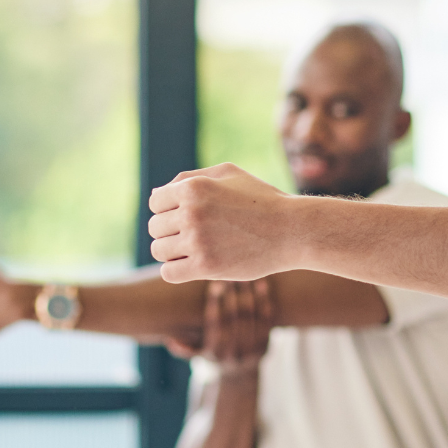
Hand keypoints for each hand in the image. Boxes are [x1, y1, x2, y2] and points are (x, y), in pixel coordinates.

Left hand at [147, 165, 299, 282]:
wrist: (292, 230)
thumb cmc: (261, 200)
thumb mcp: (228, 174)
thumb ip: (190, 178)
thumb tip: (157, 194)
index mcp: (194, 188)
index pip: (155, 202)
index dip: (167, 209)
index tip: (186, 216)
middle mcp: (192, 213)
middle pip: (155, 227)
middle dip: (170, 231)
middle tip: (194, 235)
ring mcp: (198, 241)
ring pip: (159, 250)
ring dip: (172, 252)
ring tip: (193, 250)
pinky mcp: (206, 267)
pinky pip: (169, 273)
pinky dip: (176, 271)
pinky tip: (192, 265)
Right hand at [165, 280, 272, 374]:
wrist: (239, 378)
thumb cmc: (213, 357)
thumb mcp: (198, 356)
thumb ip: (185, 348)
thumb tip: (170, 340)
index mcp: (214, 354)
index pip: (215, 326)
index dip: (216, 304)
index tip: (215, 284)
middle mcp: (233, 354)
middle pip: (235, 320)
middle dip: (232, 295)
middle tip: (230, 275)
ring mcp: (252, 351)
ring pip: (252, 319)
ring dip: (249, 295)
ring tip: (245, 276)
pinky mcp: (266, 345)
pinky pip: (266, 321)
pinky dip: (264, 302)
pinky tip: (260, 284)